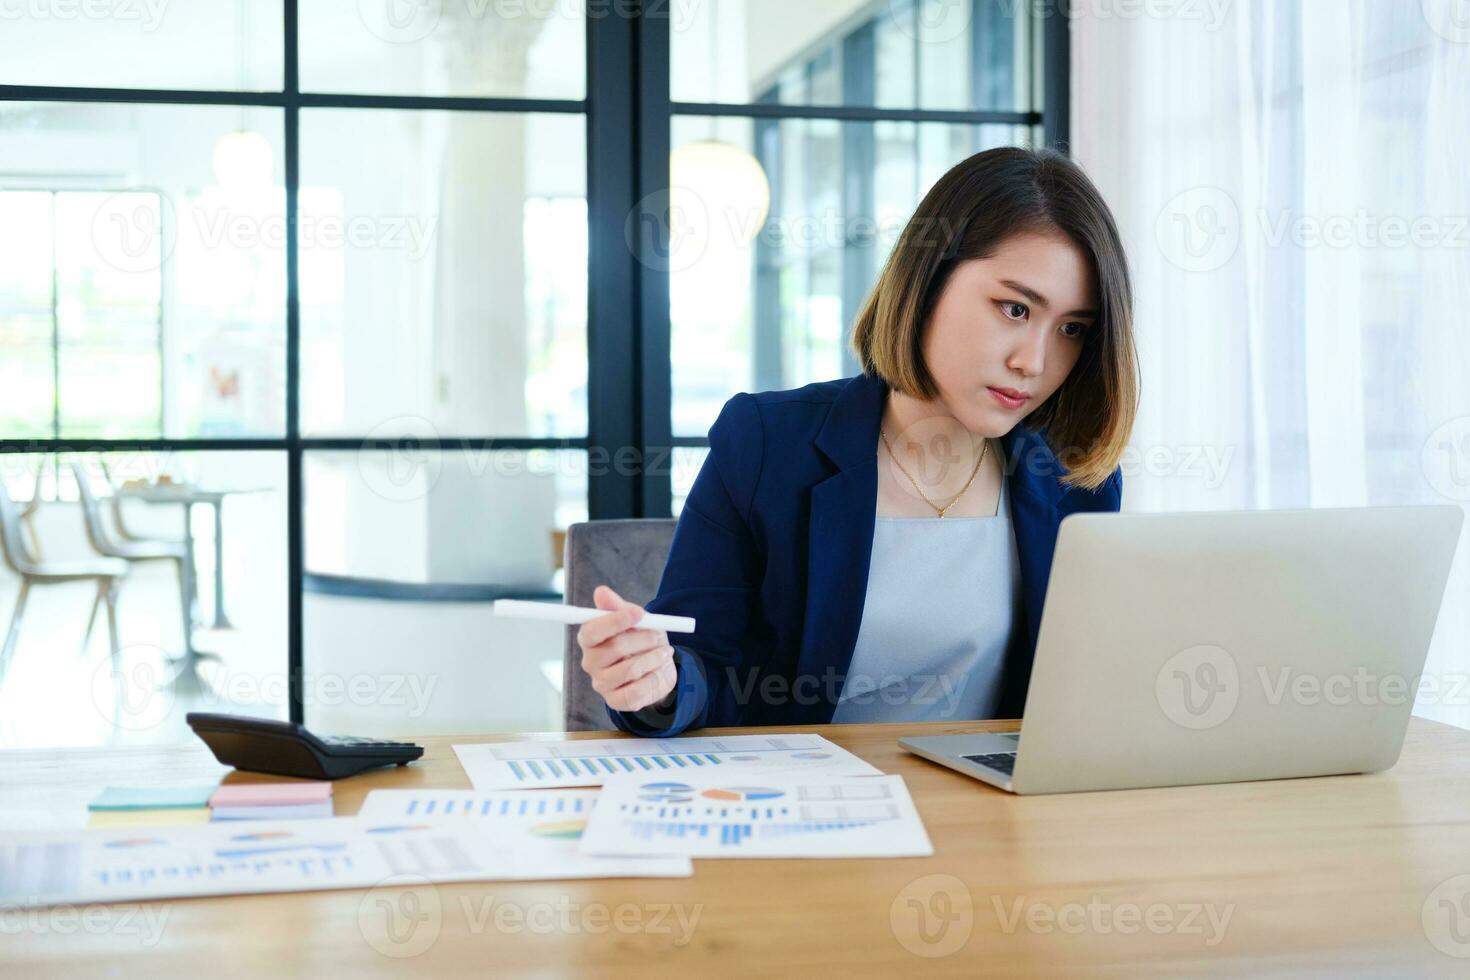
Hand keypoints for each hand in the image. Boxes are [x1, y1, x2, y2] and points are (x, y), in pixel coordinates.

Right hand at [576, 585, 677, 712]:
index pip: (592, 631)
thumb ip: (618, 607)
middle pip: (614, 648)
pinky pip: (637, 691)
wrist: (657, 668)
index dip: (615, 621)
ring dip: (653, 658)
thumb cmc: (641, 640)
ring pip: (629, 669)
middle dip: (643, 639)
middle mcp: (590, 662)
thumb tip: (601, 592)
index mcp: (590, 639)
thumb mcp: (635, 619)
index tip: (639, 613)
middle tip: (659, 635)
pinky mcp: (615, 701)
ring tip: (664, 652)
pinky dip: (654, 677)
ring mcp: (601, 684)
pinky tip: (658, 670)